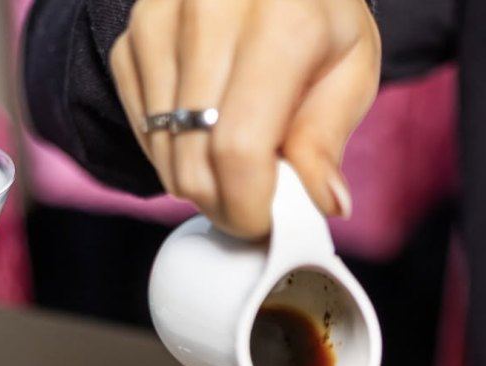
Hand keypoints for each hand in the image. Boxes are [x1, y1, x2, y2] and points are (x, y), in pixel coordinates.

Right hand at [110, 0, 379, 237]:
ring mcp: (162, 17)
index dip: (247, 207)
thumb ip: (328, 139)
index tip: (263, 224)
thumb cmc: (322, 20)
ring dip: (197, 180)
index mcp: (282, 19)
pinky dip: (173, 150)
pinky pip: (144, 125)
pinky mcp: (134, 33)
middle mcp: (211, 7)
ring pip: (164, 148)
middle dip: (222, 204)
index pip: (240, 149)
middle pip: (195, 157)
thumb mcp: (351, 71)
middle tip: (251, 207)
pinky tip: (206, 137)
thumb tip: (327, 205)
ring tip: (235, 169)